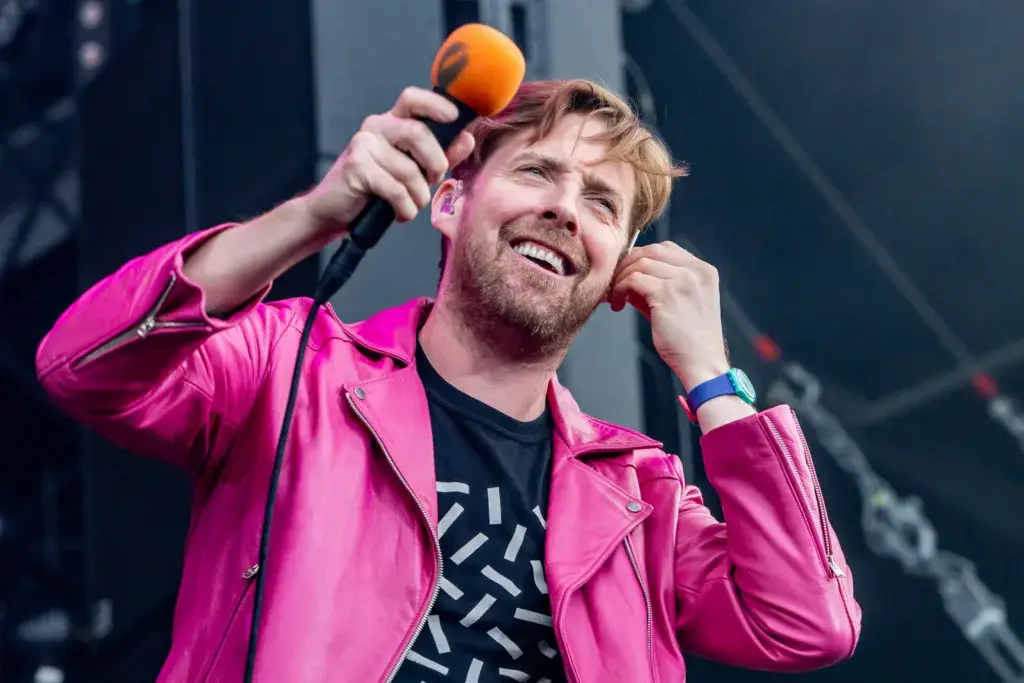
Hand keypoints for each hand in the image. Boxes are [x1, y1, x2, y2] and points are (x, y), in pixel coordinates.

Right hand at [303, 87, 475, 234]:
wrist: (334, 211)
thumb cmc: (377, 189)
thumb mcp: (415, 170)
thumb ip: (442, 154)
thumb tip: (467, 138)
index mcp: (391, 122)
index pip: (413, 99)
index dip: (436, 104)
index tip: (455, 118)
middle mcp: (376, 126)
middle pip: (419, 134)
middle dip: (435, 164)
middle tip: (432, 182)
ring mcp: (363, 144)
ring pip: (409, 169)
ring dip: (418, 196)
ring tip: (411, 204)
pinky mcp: (356, 166)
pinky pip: (395, 189)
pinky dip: (405, 208)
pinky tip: (400, 213)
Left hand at [609, 241, 729, 390]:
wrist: (702, 364)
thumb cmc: (689, 341)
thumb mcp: (678, 304)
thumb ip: (658, 286)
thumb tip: (626, 277)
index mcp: (703, 270)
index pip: (666, 249)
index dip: (641, 257)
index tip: (627, 273)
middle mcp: (696, 271)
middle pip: (651, 251)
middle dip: (627, 264)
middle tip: (615, 283)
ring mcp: (683, 281)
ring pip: (640, 263)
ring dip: (620, 278)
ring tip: (615, 297)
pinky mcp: (667, 294)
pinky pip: (633, 280)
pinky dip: (619, 290)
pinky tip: (618, 304)